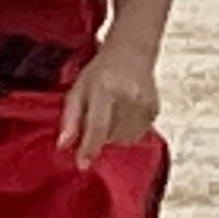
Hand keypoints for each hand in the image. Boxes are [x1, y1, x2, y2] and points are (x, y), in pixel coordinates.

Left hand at [56, 41, 158, 170]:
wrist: (131, 53)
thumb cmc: (100, 71)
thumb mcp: (77, 89)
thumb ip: (70, 118)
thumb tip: (63, 145)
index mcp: (105, 89)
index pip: (97, 125)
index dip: (89, 147)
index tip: (82, 164)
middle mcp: (128, 97)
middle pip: (111, 136)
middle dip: (100, 136)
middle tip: (97, 117)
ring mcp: (145, 104)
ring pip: (126, 139)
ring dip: (114, 134)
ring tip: (111, 114)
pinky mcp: (155, 110)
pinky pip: (139, 134)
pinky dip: (128, 130)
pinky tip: (124, 113)